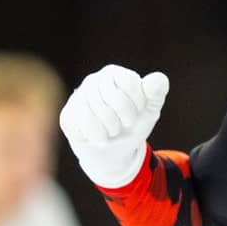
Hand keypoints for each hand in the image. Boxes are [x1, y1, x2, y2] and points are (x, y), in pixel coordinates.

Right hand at [59, 64, 169, 187]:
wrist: (114, 151)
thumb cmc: (132, 125)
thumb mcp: (149, 110)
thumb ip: (155, 93)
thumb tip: (159, 80)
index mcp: (115, 74)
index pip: (130, 83)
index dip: (137, 104)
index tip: (138, 112)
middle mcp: (94, 80)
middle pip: (114, 99)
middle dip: (126, 119)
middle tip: (124, 124)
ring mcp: (78, 97)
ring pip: (98, 111)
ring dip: (112, 129)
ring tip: (112, 131)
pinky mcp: (68, 114)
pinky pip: (83, 125)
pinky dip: (97, 136)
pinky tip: (99, 137)